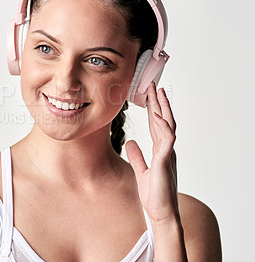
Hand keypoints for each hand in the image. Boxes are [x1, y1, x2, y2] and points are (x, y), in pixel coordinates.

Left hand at [126, 82, 178, 222]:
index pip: (156, 125)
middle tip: (154, 86)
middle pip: (164, 120)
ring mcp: (167, 154)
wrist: (160, 213)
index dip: (153, 109)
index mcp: (160, 150)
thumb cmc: (153, 194)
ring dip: (163, 108)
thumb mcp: (141, 170)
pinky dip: (162, 126)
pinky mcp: (165, 161)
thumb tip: (130, 142)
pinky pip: (166, 140)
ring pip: (167, 125)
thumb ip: (137, 156)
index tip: (149, 95)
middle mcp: (166, 149)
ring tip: (157, 92)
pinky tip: (156, 116)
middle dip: (159, 102)